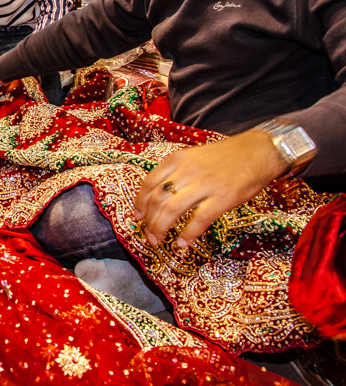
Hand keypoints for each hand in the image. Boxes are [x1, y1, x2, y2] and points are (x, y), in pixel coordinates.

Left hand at [134, 130, 286, 248]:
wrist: (258, 151)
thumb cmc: (225, 157)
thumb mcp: (193, 157)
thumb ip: (176, 172)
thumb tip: (158, 196)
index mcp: (177, 160)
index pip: (148, 183)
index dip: (140, 203)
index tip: (137, 216)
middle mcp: (186, 171)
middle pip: (157, 200)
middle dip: (149, 221)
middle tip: (148, 235)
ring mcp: (204, 184)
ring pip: (172, 210)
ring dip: (161, 229)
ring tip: (159, 241)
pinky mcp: (223, 198)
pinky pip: (199, 219)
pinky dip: (187, 235)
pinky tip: (182, 244)